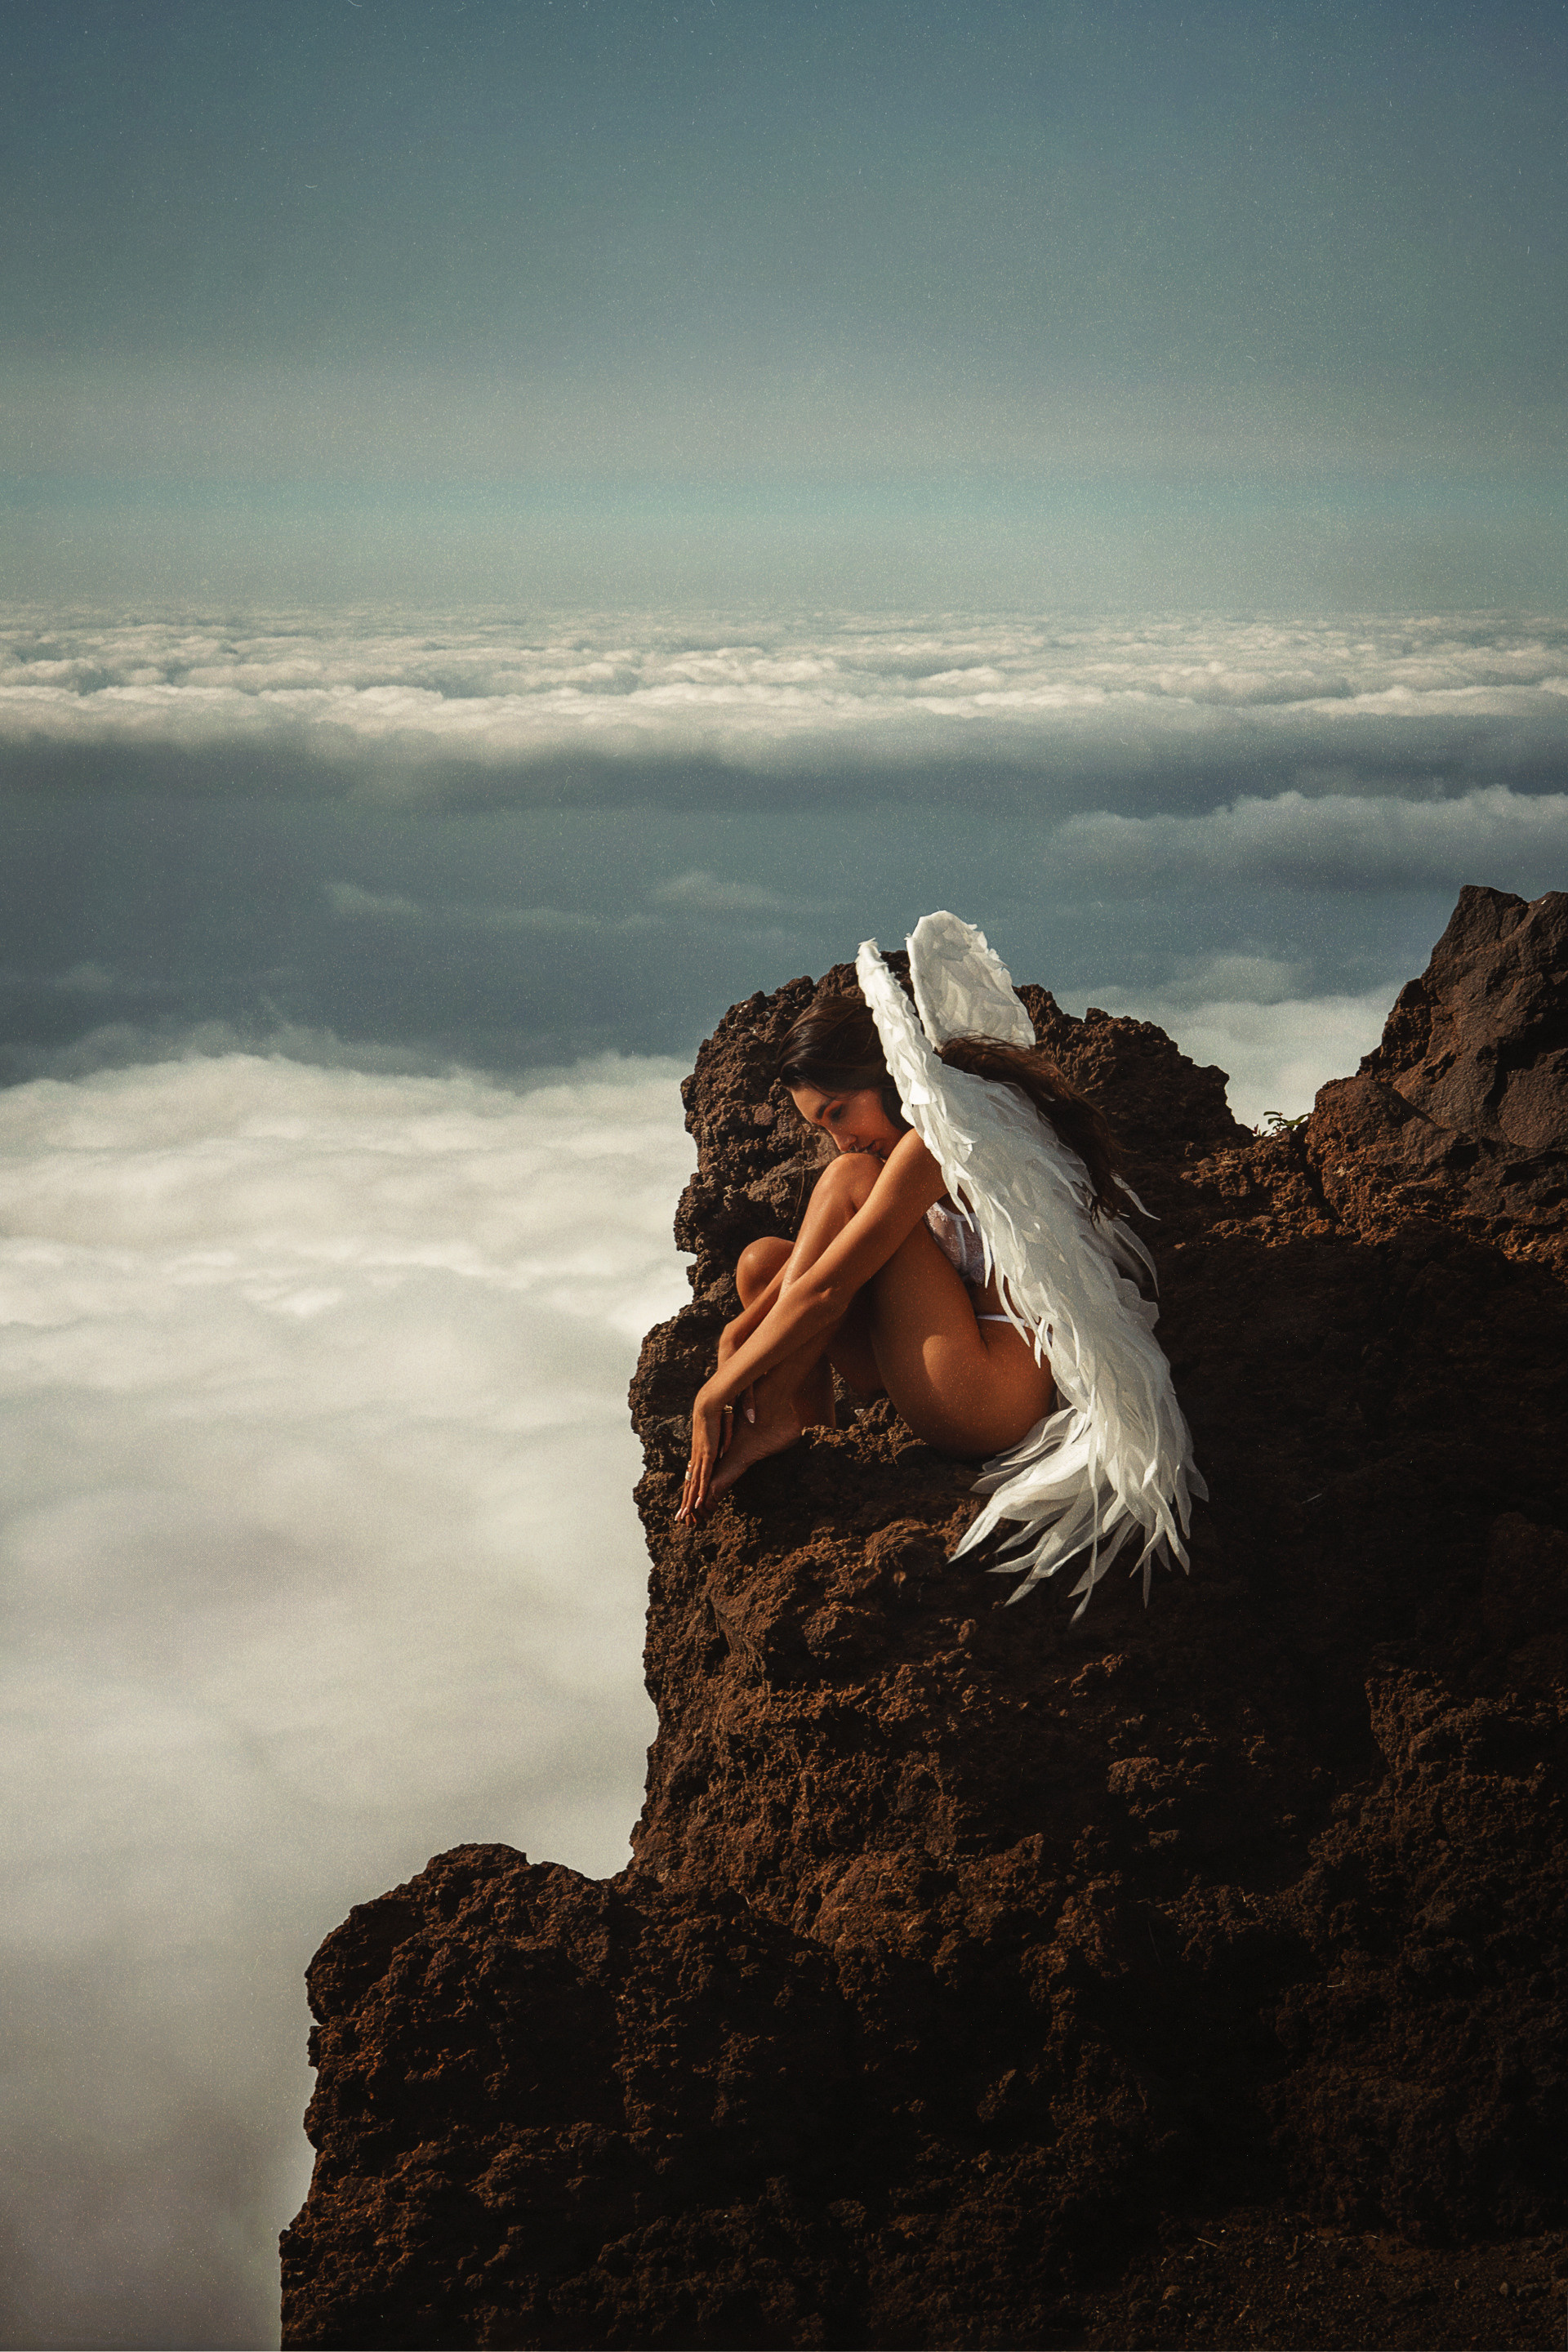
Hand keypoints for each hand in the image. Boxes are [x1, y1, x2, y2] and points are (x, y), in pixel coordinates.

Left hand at [677, 1383, 730, 1521]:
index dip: (694, 1481)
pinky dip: (699, 1489)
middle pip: (692, 1478)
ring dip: (691, 1499)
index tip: (690, 1494)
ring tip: (685, 1515)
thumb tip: (752, 1418)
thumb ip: (742, 1417)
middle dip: (686, 1497)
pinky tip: (695, 1502)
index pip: (697, 1466)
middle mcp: (700, 1449)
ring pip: (695, 1481)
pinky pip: (703, 1474)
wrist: (717, 1391)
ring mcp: (702, 1451)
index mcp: (704, 1441)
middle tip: (681, 1515)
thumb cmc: (727, 1398)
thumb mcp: (734, 1412)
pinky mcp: (707, 1451)